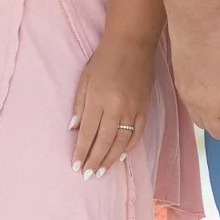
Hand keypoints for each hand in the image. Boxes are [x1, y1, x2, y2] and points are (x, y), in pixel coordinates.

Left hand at [72, 38, 153, 177]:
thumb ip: (80, 105)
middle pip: (104, 142)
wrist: (132, 44)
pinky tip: (122, 156)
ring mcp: (133, 109)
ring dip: (111, 159)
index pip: (88, 133)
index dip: (81, 151)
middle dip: (95, 160)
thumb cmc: (104, 59)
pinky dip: (130, 147)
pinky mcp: (145, 107)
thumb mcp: (84, 79)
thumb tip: (75, 130)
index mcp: (98, 100)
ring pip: (122, 142)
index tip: (76, 165)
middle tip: (87, 175)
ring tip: (102, 172)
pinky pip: (137, 133)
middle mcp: (116, 108)